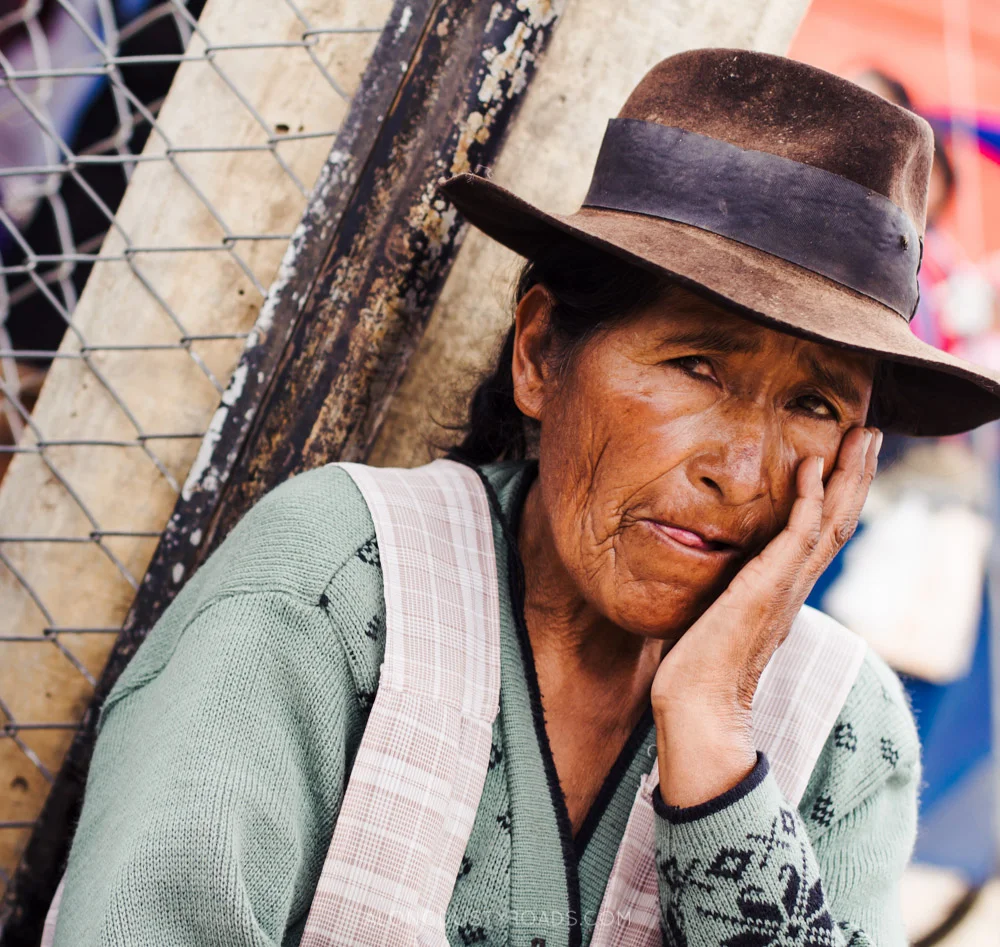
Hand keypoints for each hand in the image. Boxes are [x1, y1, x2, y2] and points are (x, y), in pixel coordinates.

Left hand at [651, 426, 881, 806]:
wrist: (695, 706)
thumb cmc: (698, 667)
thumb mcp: (718, 615)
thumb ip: (729, 591)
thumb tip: (717, 580)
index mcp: (785, 590)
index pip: (821, 532)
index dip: (837, 493)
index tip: (845, 457)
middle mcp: (793, 586)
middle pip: (838, 519)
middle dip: (857, 474)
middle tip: (872, 432)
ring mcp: (784, 587)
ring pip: (830, 521)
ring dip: (847, 475)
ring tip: (863, 435)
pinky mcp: (765, 589)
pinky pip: (796, 535)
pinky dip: (808, 499)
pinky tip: (811, 466)